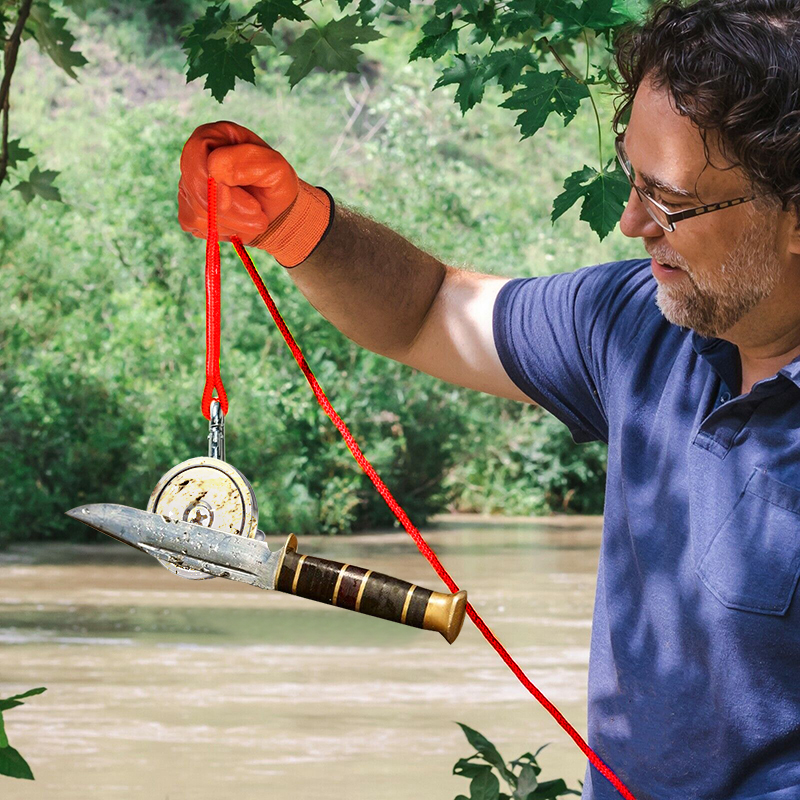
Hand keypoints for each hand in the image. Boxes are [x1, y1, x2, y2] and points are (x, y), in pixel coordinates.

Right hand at [178, 120, 331, 266]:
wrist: (277, 212)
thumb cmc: (275, 184)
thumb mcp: (274, 167)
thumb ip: (246, 161)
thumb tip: (215, 170)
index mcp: (213, 136)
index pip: (195, 153)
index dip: (217, 182)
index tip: (253, 206)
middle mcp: (195, 157)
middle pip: (193, 186)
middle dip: (229, 210)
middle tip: (259, 216)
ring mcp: (188, 184)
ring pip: (195, 210)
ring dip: (231, 222)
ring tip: (254, 218)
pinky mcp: (187, 210)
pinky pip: (193, 224)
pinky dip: (221, 230)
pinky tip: (238, 224)